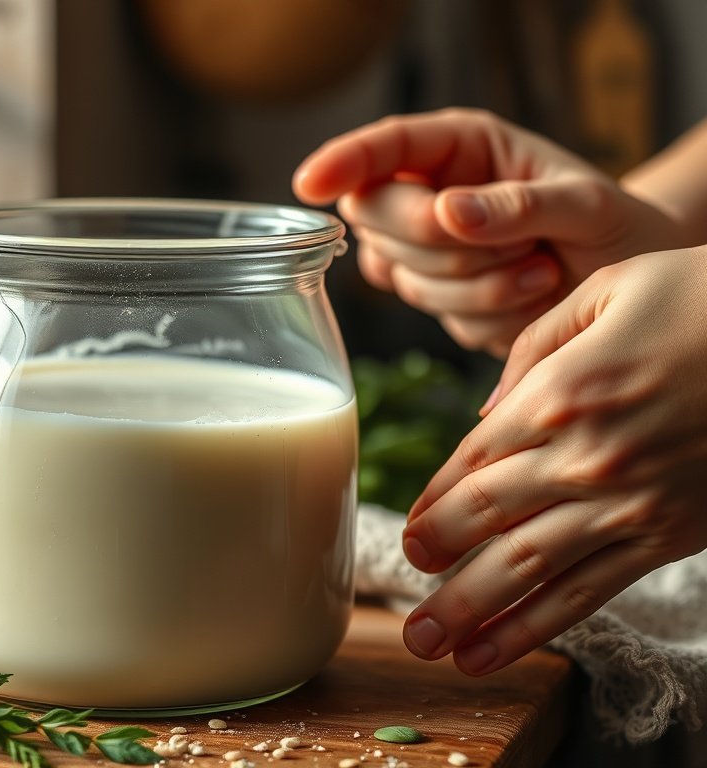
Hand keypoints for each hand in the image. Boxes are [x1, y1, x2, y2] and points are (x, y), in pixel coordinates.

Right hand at [292, 108, 686, 356]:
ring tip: (539, 267)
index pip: (384, 148)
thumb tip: (445, 211)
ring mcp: (424, 248)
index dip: (342, 163)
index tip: (308, 183)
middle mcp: (428, 192)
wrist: (624, 277)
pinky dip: (487, 314)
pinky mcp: (434, 295)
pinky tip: (528, 293)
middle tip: (523, 244)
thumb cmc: (612, 225)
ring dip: (478, 284)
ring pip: (405, 275)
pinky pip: (436, 314)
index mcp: (459, 146)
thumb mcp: (583, 203)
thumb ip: (517, 204)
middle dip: (441, 244)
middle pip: (375, 217)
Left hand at [400, 246, 706, 674]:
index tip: (412, 527)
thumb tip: (489, 413)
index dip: (434, 498)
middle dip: (435, 555)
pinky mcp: (667, 536)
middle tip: (402, 585)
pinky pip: (585, 593)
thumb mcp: (606, 293)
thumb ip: (534, 348)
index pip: (473, 458)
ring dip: (466, 610)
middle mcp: (585, 456)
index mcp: (561, 391)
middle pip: (485, 517)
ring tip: (424, 643)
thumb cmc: (702, 300)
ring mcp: (627, 503)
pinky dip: (533, 628)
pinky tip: (492, 651)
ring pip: (525, 567)